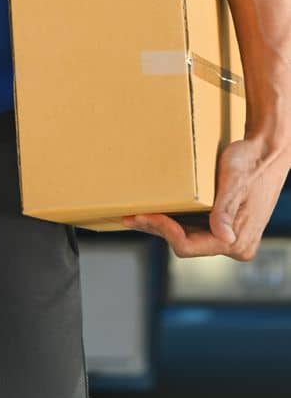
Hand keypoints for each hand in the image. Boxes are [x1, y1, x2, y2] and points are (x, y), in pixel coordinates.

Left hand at [122, 131, 290, 258]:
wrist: (268, 151)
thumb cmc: (250, 162)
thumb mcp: (234, 182)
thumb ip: (226, 210)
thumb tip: (225, 238)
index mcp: (236, 242)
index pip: (189, 246)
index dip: (163, 231)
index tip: (142, 214)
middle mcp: (234, 245)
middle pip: (186, 245)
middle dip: (157, 229)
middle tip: (129, 215)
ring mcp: (230, 237)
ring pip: (189, 238)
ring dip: (164, 226)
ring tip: (137, 213)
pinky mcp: (226, 225)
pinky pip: (196, 228)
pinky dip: (176, 220)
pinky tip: (160, 209)